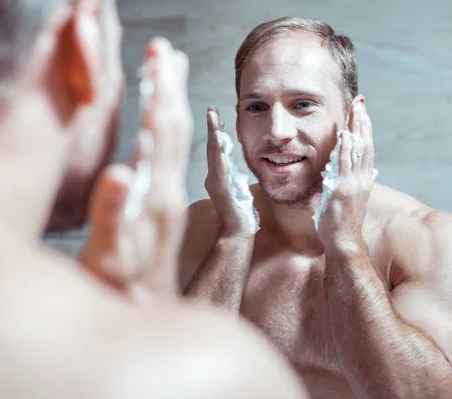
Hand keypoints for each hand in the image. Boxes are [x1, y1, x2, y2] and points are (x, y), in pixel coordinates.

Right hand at [79, 38, 192, 303]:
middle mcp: (167, 195)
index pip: (165, 133)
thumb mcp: (108, 261)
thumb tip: (122, 172)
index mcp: (157, 198)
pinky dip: (163, 134)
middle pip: (175, 129)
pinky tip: (155, 127)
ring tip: (164, 72)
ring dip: (169, 102)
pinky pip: (168, 163)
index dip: (161, 91)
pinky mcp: (160, 212)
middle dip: (168, 85)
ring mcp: (165, 203)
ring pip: (174, 143)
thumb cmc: (115, 295)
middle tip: (162, 49)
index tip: (159, 53)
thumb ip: (114, 218)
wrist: (138, 322)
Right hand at [204, 107, 255, 240]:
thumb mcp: (239, 195)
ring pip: (214, 153)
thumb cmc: (240, 219)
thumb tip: (238, 175)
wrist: (235, 237)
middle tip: (211, 109)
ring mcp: (216, 183)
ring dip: (214, 133)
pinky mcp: (221, 189)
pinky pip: (220, 166)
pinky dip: (219, 152)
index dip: (215, 132)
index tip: (216, 115)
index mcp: (218, 178)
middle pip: (212, 147)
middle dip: (212, 126)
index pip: (217, 150)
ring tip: (213, 116)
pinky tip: (220, 139)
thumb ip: (236, 183)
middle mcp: (213, 178)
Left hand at [318, 97, 375, 250]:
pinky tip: (343, 133)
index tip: (361, 112)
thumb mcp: (343, 197)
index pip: (365, 148)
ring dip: (356, 127)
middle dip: (362, 121)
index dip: (364, 129)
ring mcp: (354, 183)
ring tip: (355, 109)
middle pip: (365, 143)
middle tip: (360, 102)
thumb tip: (339, 172)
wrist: (344, 241)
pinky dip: (344, 147)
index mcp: (364, 179)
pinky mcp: (343, 189)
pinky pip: (344, 164)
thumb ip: (343, 182)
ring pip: (358, 149)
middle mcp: (363, 178)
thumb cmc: (340, 222)